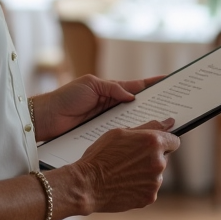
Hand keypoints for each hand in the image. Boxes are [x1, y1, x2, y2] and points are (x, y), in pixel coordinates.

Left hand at [32, 75, 164, 140]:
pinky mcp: (102, 133)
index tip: (170, 81)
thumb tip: (132, 97)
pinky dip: (131, 134)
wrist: (46, 118)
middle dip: (155, 105)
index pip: (137, 86)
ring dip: (145, 122)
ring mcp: (108, 120)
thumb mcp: (90, 85)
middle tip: (173, 106)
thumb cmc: (65, 97)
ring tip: (163, 124)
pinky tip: (142, 137)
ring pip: (132, 120)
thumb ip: (112, 88)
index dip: (153, 84)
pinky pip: (121, 133)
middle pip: (138, 105)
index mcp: (110, 89)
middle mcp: (112, 105)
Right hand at [74, 120, 179, 212]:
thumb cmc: (100, 156)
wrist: (87, 185)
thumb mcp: (120, 133)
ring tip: (123, 173)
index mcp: (153, 142)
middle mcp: (159, 162)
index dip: (164, 141)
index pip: (174, 140)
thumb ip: (148, 127)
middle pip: (164, 157)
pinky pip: (149, 188)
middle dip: (151, 157)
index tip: (156, 144)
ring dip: (145, 172)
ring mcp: (155, 182)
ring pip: (156, 174)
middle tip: (130, 159)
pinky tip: (124, 184)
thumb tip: (168, 123)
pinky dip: (140, 187)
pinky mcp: (149, 197)